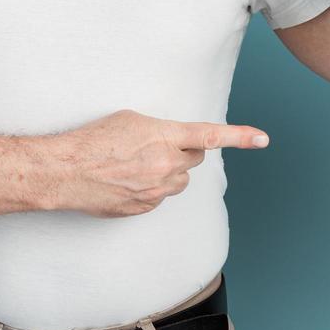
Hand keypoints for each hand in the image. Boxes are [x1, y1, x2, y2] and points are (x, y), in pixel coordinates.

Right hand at [51, 108, 269, 216]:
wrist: (65, 171)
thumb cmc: (94, 140)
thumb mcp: (131, 121)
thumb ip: (161, 130)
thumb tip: (172, 139)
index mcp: (164, 137)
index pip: (210, 136)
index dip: (240, 136)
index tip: (263, 139)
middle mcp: (166, 165)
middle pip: (194, 159)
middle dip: (182, 153)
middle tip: (156, 147)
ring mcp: (156, 190)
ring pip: (179, 181)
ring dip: (168, 172)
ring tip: (137, 165)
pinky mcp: (144, 208)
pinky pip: (160, 197)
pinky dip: (151, 189)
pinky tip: (127, 181)